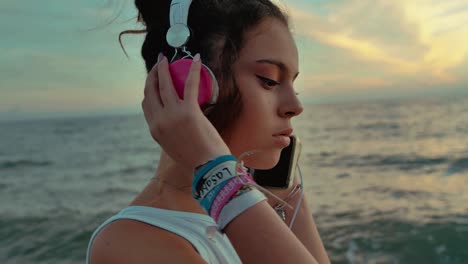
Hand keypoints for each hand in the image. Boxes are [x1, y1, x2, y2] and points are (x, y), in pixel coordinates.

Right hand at [141, 54, 230, 169]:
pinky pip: (190, 84)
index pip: (146, 104)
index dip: (148, 89)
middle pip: (151, 91)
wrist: (209, 166)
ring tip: (166, 58)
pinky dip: (193, 70)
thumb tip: (176, 124)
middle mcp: (159, 121)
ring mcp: (173, 115)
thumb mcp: (175, 146)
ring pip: (164, 84)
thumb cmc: (196, 158)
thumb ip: (171, 133)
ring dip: (163, 68)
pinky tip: (196, 59)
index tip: (153, 81)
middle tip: (159, 64)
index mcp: (154, 130)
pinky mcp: (189, 111)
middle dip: (152, 74)